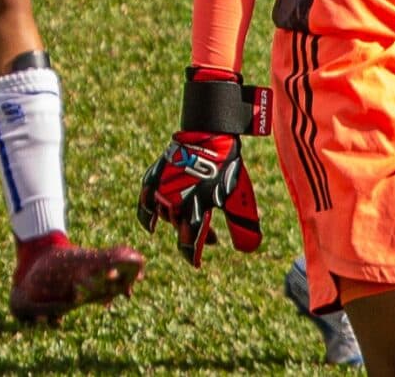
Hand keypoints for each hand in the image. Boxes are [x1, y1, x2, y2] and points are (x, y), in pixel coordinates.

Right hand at [136, 67, 264, 266]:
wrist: (210, 133)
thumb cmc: (227, 166)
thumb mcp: (238, 197)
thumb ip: (242, 225)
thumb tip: (249, 250)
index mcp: (196, 208)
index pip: (190, 242)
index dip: (193, 255)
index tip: (196, 263)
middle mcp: (176, 201)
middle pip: (180, 229)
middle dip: (193, 236)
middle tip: (210, 237)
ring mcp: (163, 189)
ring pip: (165, 216)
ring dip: (178, 223)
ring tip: (191, 222)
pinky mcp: (155, 177)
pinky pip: (145, 200)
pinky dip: (146, 214)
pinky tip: (150, 225)